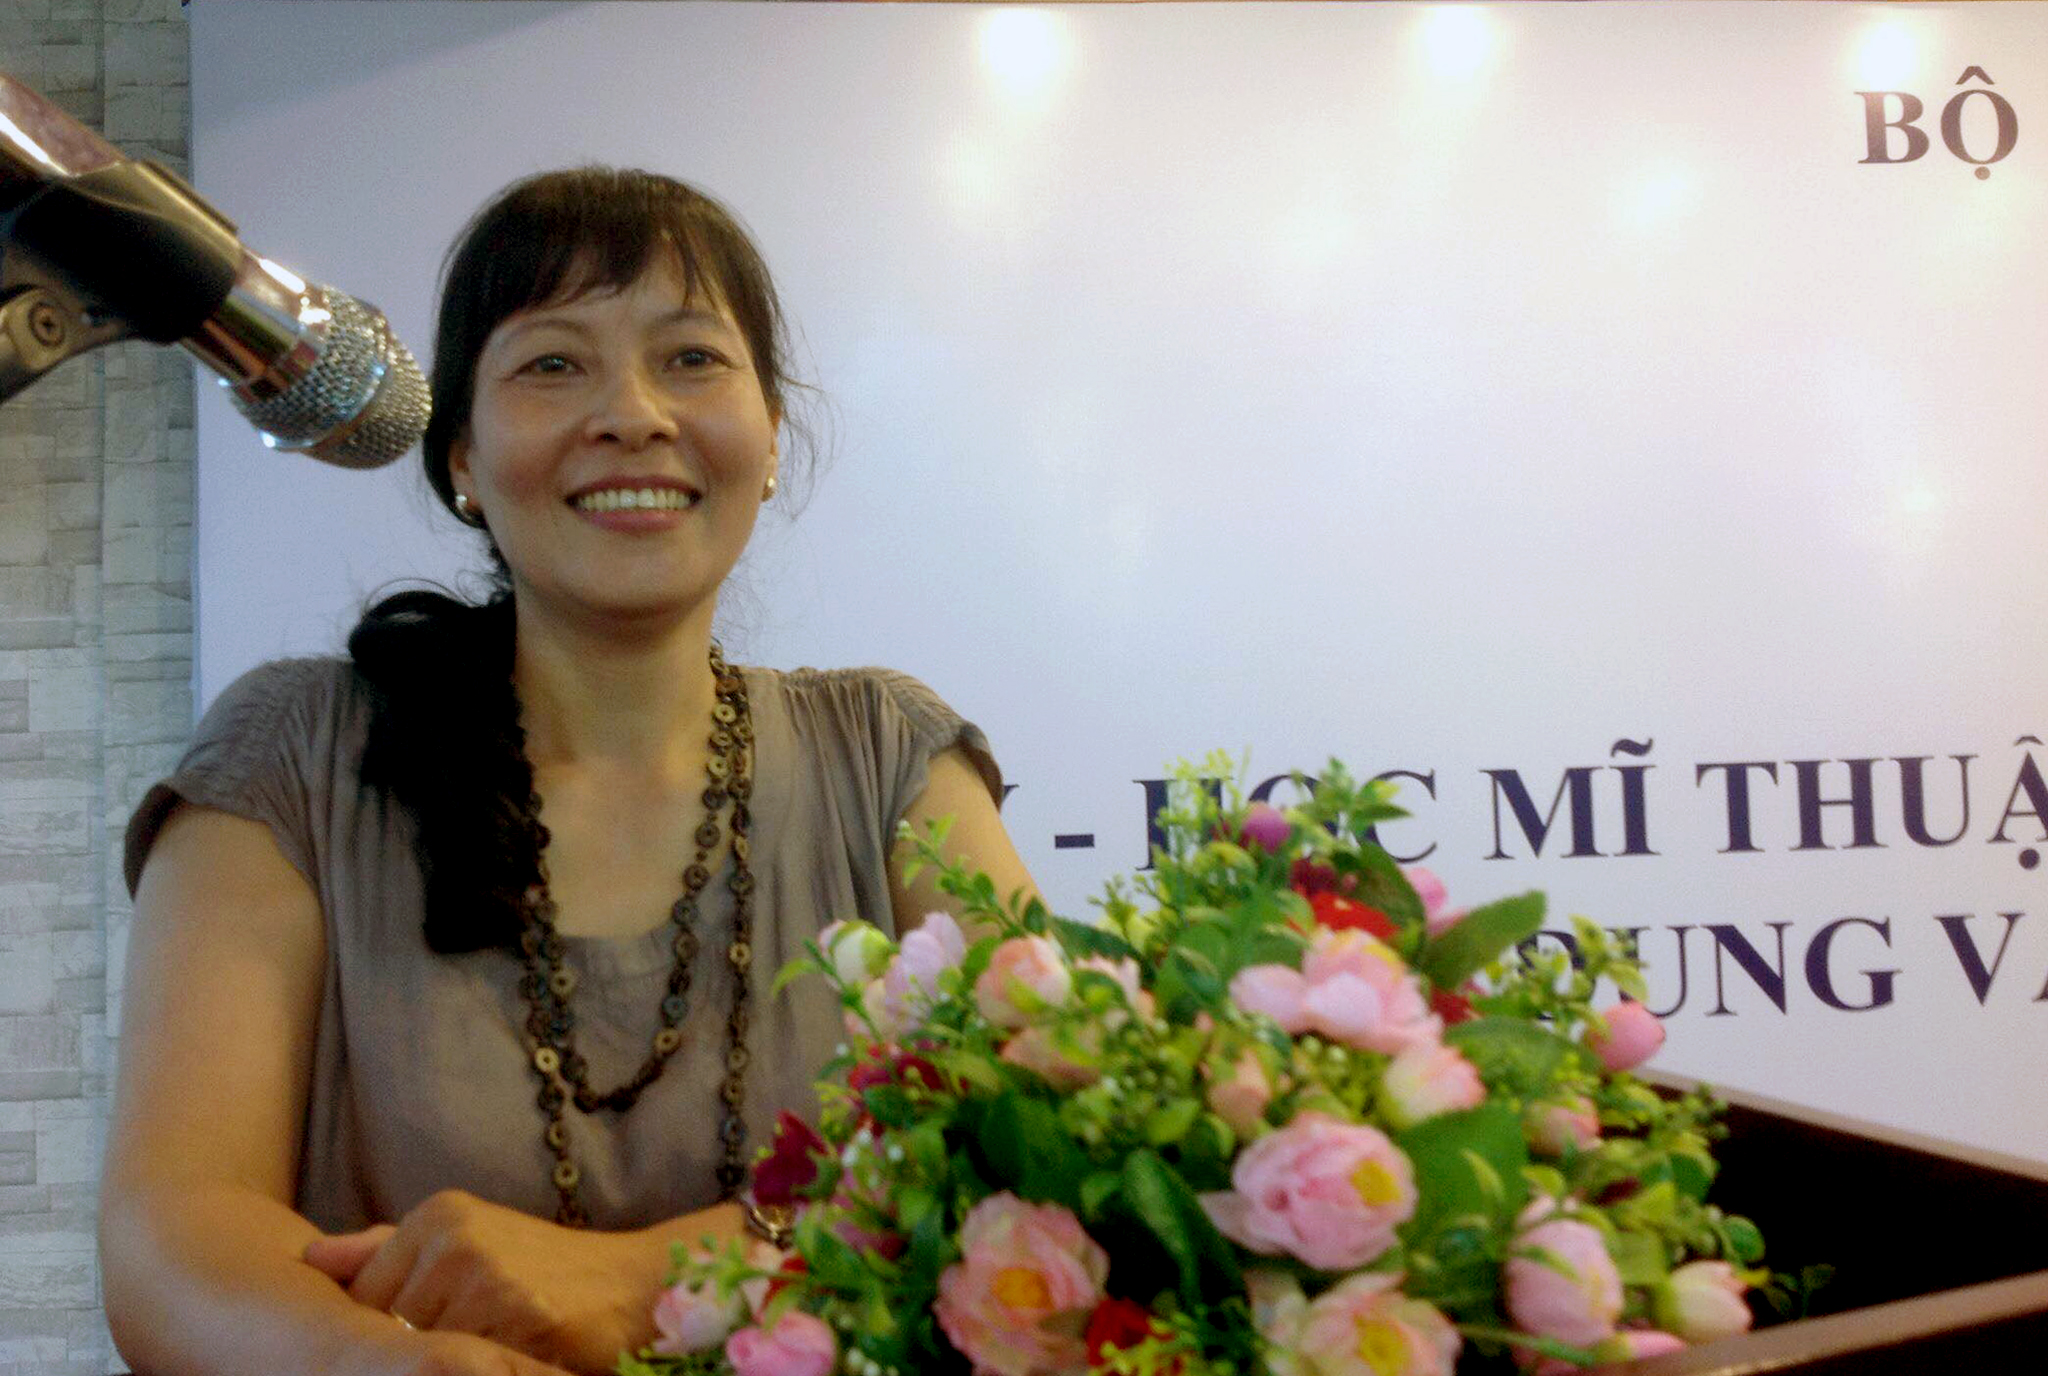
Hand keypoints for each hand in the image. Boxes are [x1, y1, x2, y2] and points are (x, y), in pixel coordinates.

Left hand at [305, 1190, 743, 1373]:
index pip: (362, 1294)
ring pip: (423, 1349)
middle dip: (406, 1350)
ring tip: (477, 1349)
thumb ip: (385, 1246)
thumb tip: (309, 1258)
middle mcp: (455, 1238)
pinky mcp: (521, 1318)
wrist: (634, 1284)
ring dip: (441, 1362)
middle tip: (447, 1344)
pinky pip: (467, 1364)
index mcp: (438, 1214)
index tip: (404, 1343)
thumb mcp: (466, 1236)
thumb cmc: (543, 1268)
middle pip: (387, 1325)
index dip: (379, 1332)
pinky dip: (476, 1369)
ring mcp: (488, 1277)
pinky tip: (499, 1359)